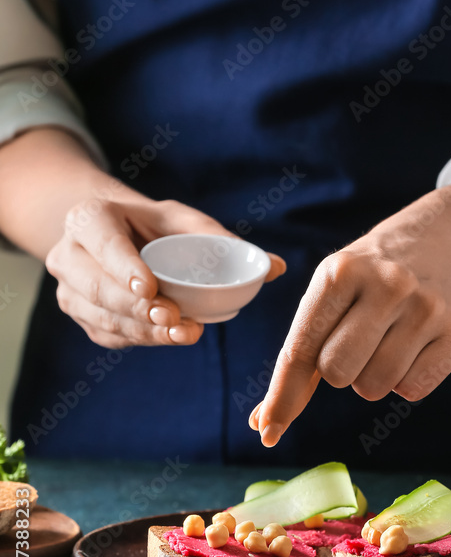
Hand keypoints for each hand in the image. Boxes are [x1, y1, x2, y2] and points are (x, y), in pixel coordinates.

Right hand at [46, 193, 285, 348]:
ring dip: (141, 330)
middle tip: (173, 318)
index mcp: (88, 217)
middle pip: (96, 286)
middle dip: (135, 308)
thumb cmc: (155, 224)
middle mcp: (68, 252)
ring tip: (182, 332)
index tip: (149, 289)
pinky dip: (138, 339)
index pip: (101, 241)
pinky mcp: (80, 315)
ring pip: (100, 315)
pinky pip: (106, 334)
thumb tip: (276, 267)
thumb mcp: (183, 220)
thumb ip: (223, 240)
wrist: (118, 235)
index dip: (122, 266)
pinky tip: (169, 337)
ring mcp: (68, 288)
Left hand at [250, 189, 450, 445]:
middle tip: (354, 342)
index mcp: (341, 271)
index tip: (268, 432)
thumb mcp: (327, 295)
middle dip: (338, 371)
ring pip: (375, 386)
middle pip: (337, 372)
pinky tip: (412, 345)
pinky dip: (405, 380)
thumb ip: (297, 356)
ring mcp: (427, 307)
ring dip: (372, 376)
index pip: (301, 349)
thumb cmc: (364, 283)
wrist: (434, 245)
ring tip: (385, 339)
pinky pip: (413, 390)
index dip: (283, 395)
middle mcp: (387, 284)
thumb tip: (265, 424)